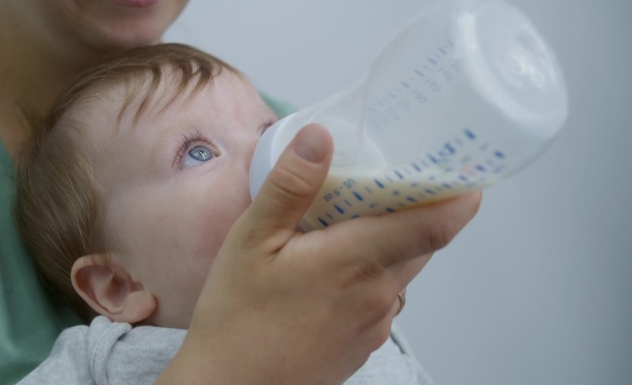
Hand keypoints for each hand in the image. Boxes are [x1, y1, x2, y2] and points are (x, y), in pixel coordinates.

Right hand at [158, 124, 480, 384]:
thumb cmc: (237, 318)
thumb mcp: (251, 241)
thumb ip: (291, 187)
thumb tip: (320, 136)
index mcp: (356, 261)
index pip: (434, 225)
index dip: (460, 195)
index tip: (467, 168)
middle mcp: (378, 295)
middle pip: (422, 242)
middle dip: (418, 209)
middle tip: (393, 179)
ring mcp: (374, 324)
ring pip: (401, 270)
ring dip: (392, 241)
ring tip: (353, 220)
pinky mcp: (363, 342)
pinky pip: (383, 297)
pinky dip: (373, 272)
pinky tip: (332, 268)